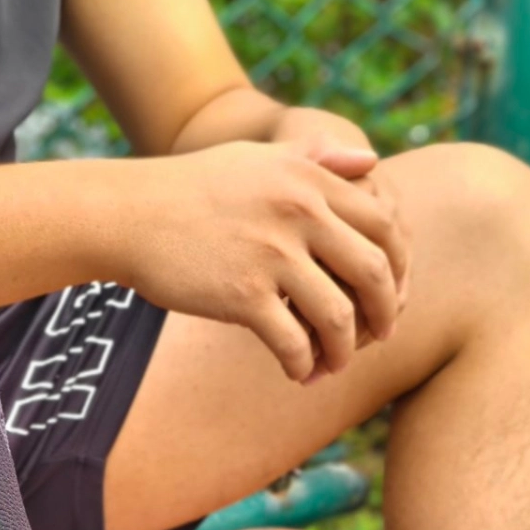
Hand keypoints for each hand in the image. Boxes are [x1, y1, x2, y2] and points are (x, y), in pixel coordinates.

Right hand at [115, 140, 408, 383]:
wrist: (129, 216)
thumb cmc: (192, 188)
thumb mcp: (259, 157)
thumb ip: (317, 157)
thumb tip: (371, 159)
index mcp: (311, 181)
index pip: (385, 228)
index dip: (400, 268)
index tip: (392, 295)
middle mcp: (300, 214)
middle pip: (374, 274)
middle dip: (384, 315)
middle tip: (379, 338)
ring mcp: (272, 256)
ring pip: (338, 317)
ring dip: (344, 351)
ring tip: (333, 365)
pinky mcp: (242, 295)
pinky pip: (292, 342)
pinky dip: (302, 365)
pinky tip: (296, 372)